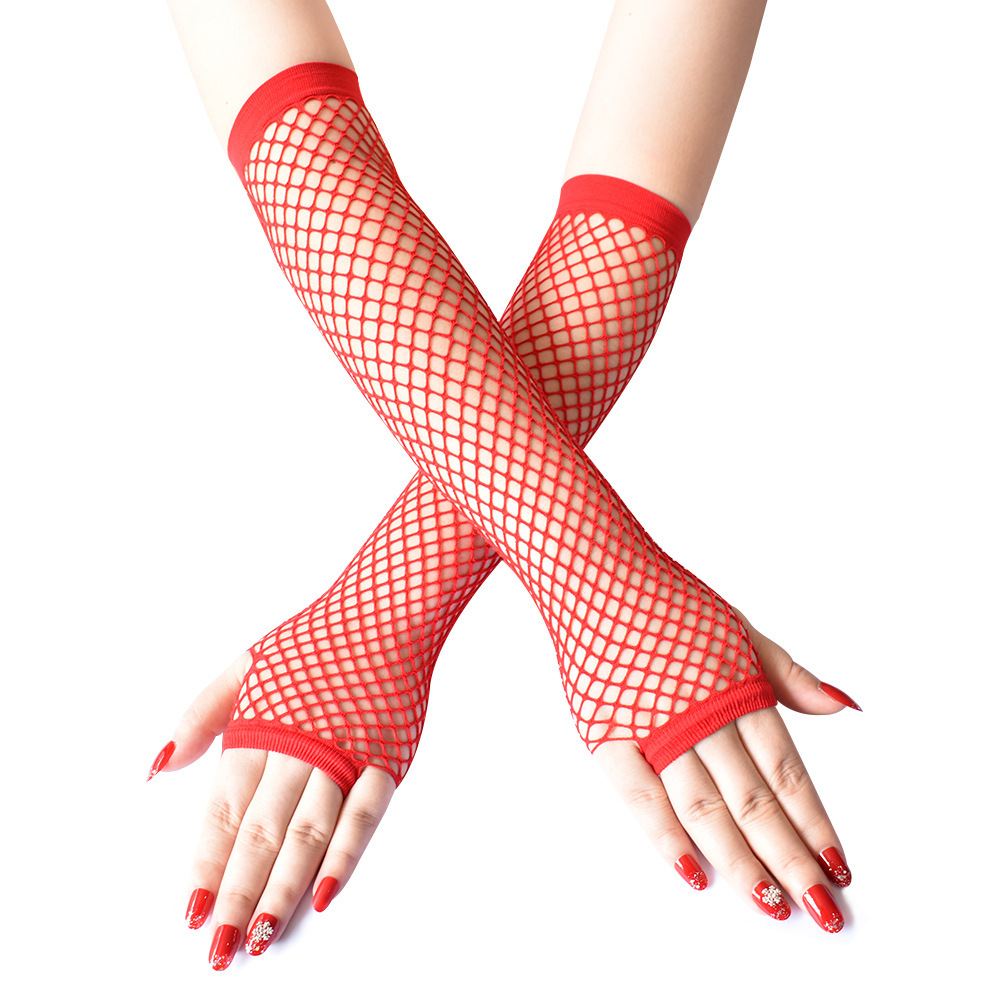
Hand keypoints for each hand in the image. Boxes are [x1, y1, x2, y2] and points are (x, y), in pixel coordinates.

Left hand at [149, 652, 395, 968]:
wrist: (386, 612)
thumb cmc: (317, 640)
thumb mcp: (245, 665)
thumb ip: (200, 717)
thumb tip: (157, 769)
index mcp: (259, 728)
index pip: (225, 810)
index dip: (206, 862)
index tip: (189, 910)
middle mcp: (298, 747)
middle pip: (261, 832)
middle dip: (234, 894)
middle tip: (216, 948)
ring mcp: (345, 754)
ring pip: (307, 832)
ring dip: (281, 887)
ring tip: (257, 934)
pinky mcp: (386, 757)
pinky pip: (364, 814)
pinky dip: (344, 854)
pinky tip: (323, 894)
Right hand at [594, 614, 857, 931]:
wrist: (595, 574)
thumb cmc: (667, 602)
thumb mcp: (738, 627)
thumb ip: (788, 674)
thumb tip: (841, 706)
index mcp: (737, 688)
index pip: (786, 772)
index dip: (813, 822)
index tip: (836, 864)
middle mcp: (701, 713)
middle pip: (754, 801)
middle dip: (790, 858)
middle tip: (818, 907)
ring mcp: (653, 726)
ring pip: (704, 807)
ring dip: (740, 860)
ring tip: (769, 902)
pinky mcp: (607, 733)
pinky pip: (640, 795)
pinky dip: (667, 836)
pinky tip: (694, 870)